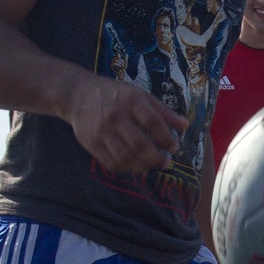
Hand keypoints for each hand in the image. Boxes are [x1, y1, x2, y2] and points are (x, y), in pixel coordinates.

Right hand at [66, 75, 186, 175]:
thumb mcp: (140, 96)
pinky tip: (134, 165)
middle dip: (156, 158)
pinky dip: (126, 168)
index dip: (166, 138)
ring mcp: (102, 132)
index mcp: (131, 101)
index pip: (153, 122)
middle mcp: (116, 116)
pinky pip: (111, 163)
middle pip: (139, 144)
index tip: (174, 147)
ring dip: (142, 166)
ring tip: (150, 166)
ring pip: (125, 157)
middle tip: (166, 163)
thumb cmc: (116, 95)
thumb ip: (162, 111)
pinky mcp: (92, 144)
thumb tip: (185, 125)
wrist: (78, 95)